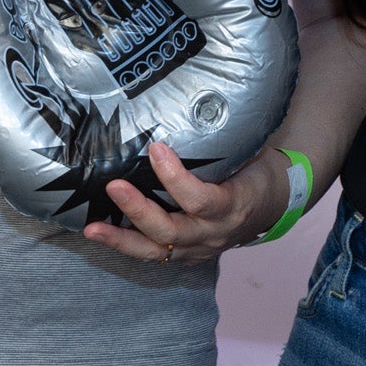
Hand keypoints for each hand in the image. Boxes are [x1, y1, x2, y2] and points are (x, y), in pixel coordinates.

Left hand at [80, 141, 288, 265]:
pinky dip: (127, 244)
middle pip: (171, 231)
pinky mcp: (186, 256)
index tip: (156, 148)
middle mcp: (213, 234)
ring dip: (121, 239)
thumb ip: (221, 143)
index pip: (201, 199)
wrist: (274, 204)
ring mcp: (198, 250)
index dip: (176, 177)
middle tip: (114, 186)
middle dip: (138, 210)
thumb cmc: (257, 171)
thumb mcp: (250, 155)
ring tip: (92, 229)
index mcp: (233, 206)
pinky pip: (154, 255)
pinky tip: (101, 234)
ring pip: (156, 252)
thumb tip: (184, 108)